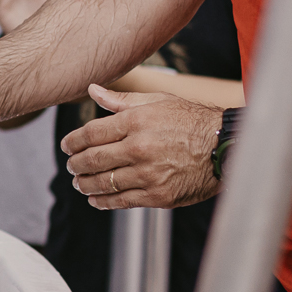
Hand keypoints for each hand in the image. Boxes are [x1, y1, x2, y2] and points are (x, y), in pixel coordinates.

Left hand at [64, 83, 220, 209]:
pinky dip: (104, 201)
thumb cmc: (191, 121)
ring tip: (79, 183)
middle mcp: (139, 148)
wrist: (224, 147)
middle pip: (93, 159)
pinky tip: (96, 199)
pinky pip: (122, 201)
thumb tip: (93, 89)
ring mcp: (148, 174)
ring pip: (104, 182)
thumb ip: (121, 99)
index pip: (91, 133)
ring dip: (85, 184)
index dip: (73, 141)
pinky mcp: (158, 196)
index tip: (66, 146)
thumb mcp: (158, 101)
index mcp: (136, 122)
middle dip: (76, 164)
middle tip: (71, 165)